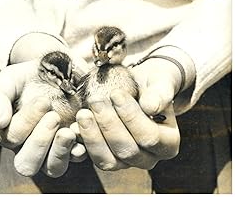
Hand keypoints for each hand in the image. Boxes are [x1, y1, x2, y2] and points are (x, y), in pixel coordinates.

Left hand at [75, 55, 193, 169]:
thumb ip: (160, 93)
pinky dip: (84, 142)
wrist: (139, 87)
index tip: (116, 94)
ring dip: (93, 137)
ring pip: (108, 160)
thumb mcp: (160, 82)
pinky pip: (94, 157)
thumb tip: (151, 106)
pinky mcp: (108, 158)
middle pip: (128, 151)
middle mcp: (149, 157)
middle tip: (95, 101)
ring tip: (82, 114)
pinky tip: (75, 125)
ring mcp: (127, 161)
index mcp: (168, 143)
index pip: (150, 137)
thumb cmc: (152, 84)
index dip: (131, 117)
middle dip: (109, 125)